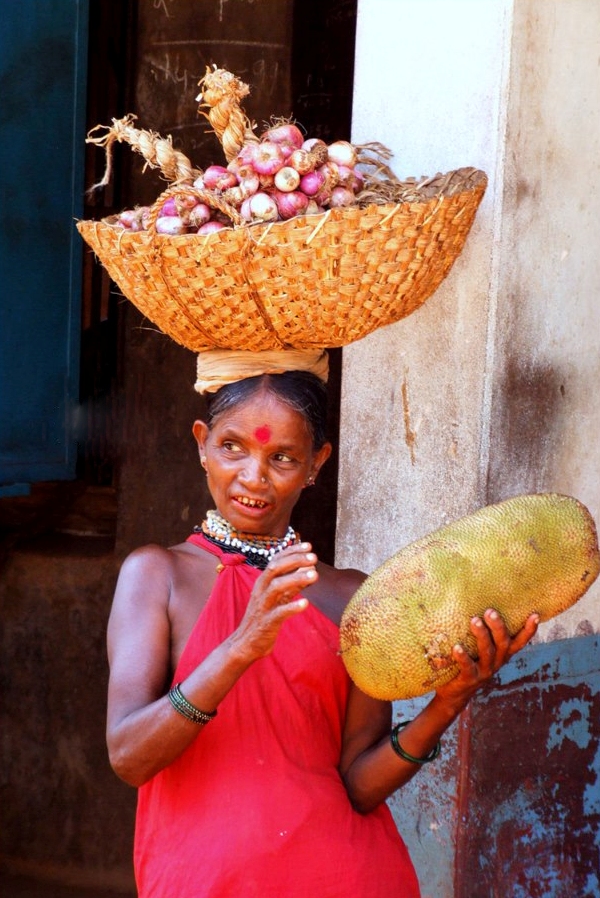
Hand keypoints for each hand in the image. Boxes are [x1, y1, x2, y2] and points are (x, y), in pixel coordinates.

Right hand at [232, 543, 317, 659]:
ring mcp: (262, 606)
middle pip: (275, 568)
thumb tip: (310, 569)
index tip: (308, 546)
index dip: (292, 551)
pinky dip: (292, 607)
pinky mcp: (266, 623)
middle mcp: (261, 590)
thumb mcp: (279, 597)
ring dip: (296, 579)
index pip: (276, 560)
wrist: (246, 643)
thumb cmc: (264, 617)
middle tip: (314, 557)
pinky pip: (278, 613)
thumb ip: (293, 584)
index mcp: (263, 582)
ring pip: (276, 587)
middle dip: (294, 560)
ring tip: (315, 576)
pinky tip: (305, 604)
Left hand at [434, 608, 538, 709]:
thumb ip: (482, 631)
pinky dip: (462, 657)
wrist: (455, 694)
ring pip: (487, 653)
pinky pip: (467, 667)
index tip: (535, 615)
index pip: (519, 641)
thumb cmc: (468, 662)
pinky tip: (456, 647)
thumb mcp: (479, 648)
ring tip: (474, 621)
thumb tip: (475, 599)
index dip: (529, 630)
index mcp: (501, 654)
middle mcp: (496, 662)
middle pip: (503, 644)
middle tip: (491, 611)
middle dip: (499, 627)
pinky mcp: (469, 679)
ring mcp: (484, 671)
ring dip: (482, 636)